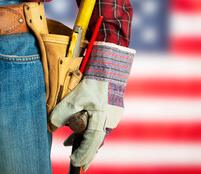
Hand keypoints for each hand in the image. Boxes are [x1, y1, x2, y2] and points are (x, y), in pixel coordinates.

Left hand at [50, 41, 134, 170]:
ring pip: (96, 134)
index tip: (75, 163)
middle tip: (77, 165)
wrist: (108, 69)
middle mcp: (109, 121)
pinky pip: (98, 126)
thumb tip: (54, 126)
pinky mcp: (110, 112)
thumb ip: (62, 113)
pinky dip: (88, 131)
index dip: (83, 154)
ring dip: (84, 141)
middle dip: (86, 154)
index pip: (92, 143)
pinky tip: (76, 132)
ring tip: (69, 146)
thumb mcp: (74, 97)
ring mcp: (111, 117)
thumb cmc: (93, 83)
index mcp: (101, 119)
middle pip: (96, 142)